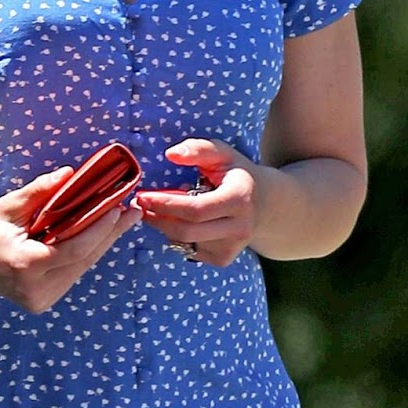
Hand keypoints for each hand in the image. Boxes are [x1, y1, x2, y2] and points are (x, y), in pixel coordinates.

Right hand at [0, 166, 141, 313]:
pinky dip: (86, 254)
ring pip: (81, 269)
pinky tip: (102, 236)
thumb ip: (40, 191)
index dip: (100, 229)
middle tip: (132, 212)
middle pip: (83, 261)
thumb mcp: (8, 205)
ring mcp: (39, 300)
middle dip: (109, 235)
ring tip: (123, 221)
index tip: (119, 209)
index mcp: (25, 265)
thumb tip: (71, 174)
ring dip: (102, 244)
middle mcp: (34, 289)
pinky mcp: (42, 301)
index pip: (74, 248)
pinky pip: (71, 274)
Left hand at [135, 138, 257, 267]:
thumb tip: (171, 155)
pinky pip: (189, 251)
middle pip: (187, 231)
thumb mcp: (223, 154)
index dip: (165, 205)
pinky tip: (182, 222)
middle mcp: (240, 227)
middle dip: (157, 219)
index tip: (144, 196)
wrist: (266, 204)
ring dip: (165, 227)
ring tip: (159, 210)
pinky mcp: (224, 258)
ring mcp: (233, 247)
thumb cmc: (237, 174)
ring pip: (185, 242)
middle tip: (141, 206)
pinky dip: (178, 237)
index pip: (195, 209)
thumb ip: (198, 149)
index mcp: (240, 199)